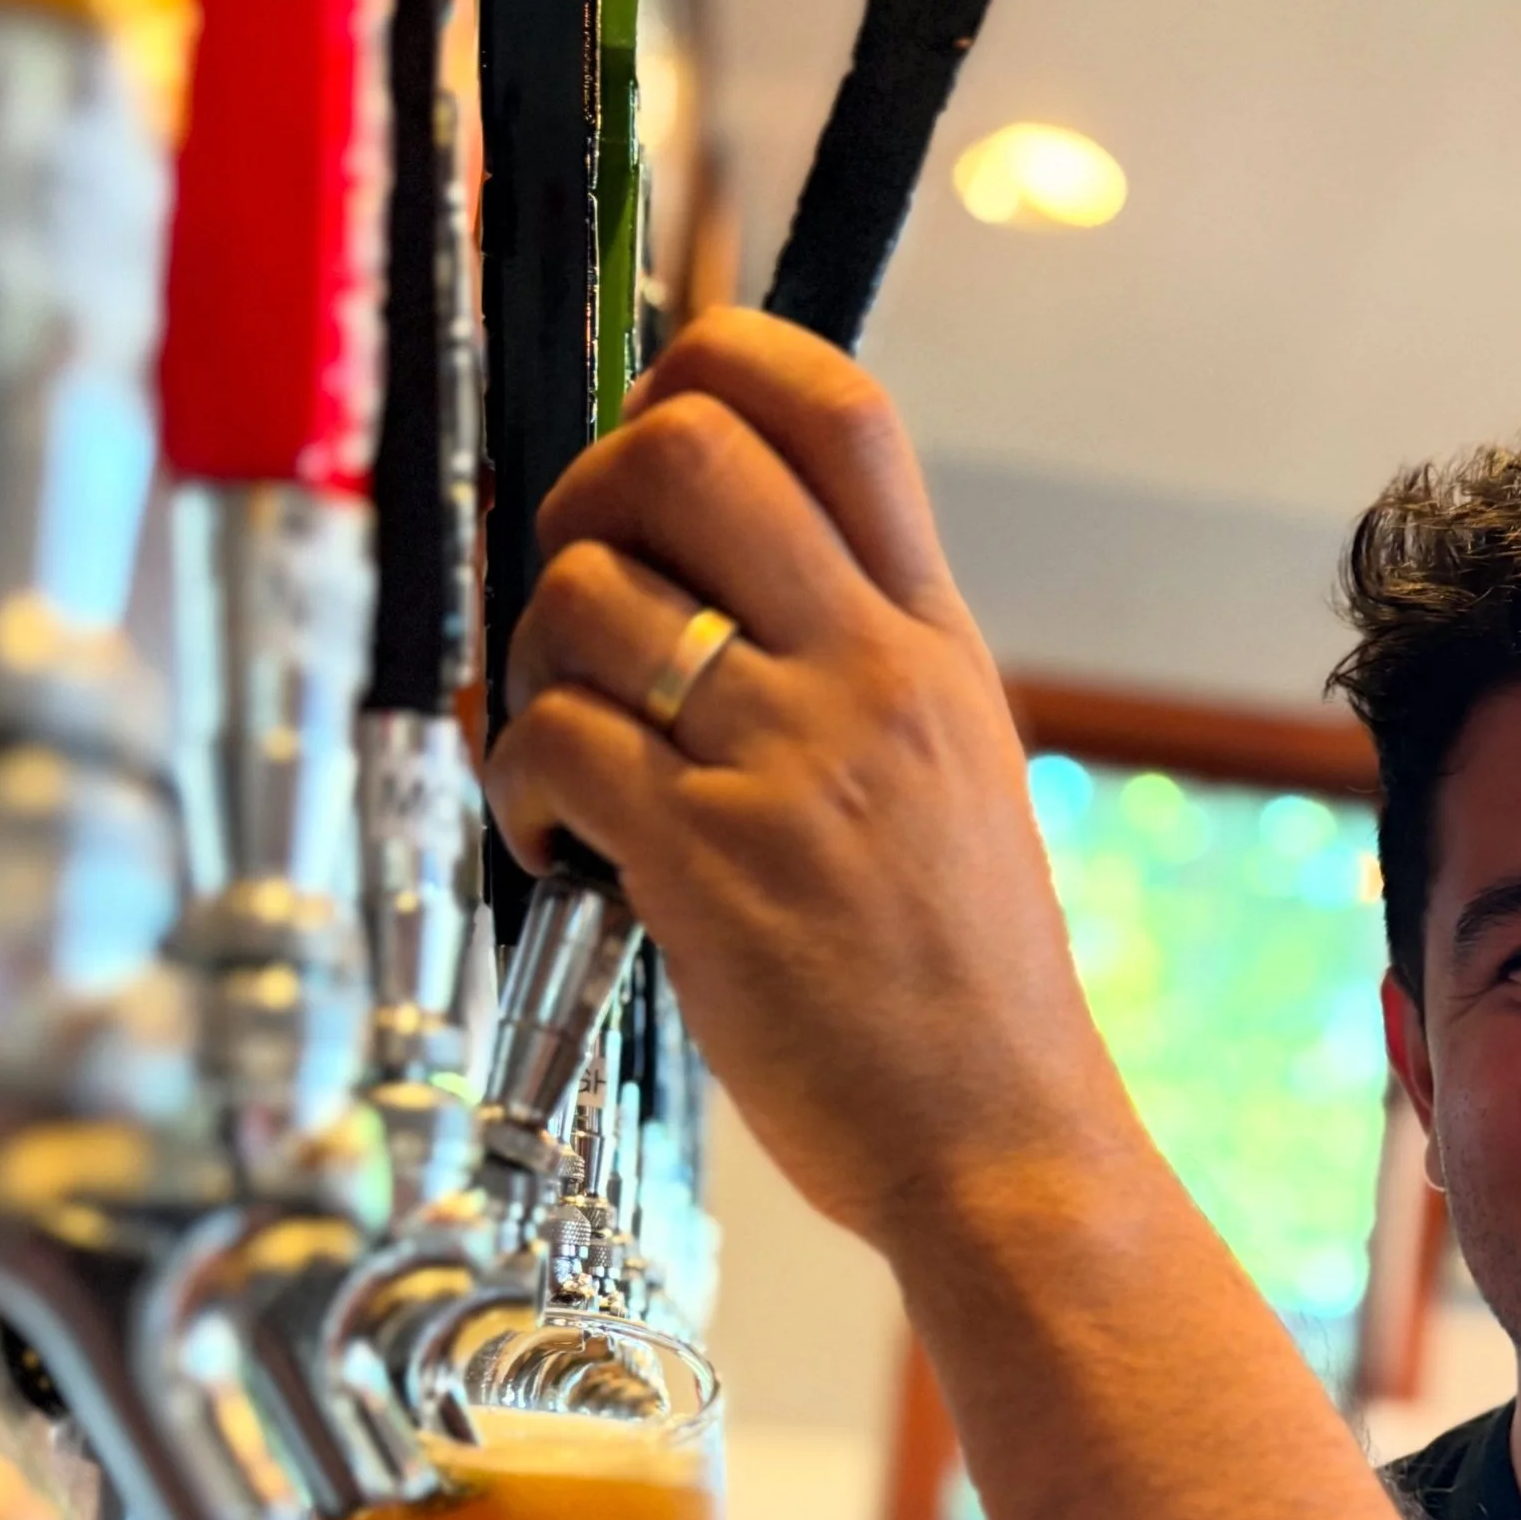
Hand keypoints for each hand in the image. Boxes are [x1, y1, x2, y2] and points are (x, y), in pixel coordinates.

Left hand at [483, 307, 1142, 1248]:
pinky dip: (514, 784)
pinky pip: (552, 740)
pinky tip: (552, 844)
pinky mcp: (710, 862)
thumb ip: (860, 670)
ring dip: (528, 662)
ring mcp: (791, 763)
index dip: (709, 372)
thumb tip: (714, 586)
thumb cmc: (967, 994)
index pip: (835, 404)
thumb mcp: (957, 781)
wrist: (1006, 1147)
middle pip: (683, 446)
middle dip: (583, 496)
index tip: (651, 465)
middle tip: (579, 600)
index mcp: (934, 642)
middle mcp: (870, 673)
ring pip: (589, 592)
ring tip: (559, 752)